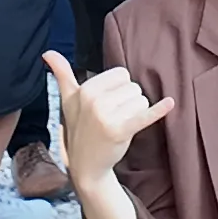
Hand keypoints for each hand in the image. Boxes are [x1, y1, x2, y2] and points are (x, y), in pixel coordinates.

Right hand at [46, 48, 172, 191]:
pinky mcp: (121, 131)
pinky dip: (158, 110)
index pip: (122, 74)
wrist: (86, 165)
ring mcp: (107, 116)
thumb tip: (47, 53)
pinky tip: (169, 103)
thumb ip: (61, 74)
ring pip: (142, 100)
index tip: (107, 104)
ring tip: (119, 125)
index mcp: (85, 89)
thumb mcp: (68, 100)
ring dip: (136, 113)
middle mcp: (95, 100)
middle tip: (113, 118)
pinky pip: (144, 115)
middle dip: (129, 102)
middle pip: (134, 87)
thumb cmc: (80, 128)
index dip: (119, 90)